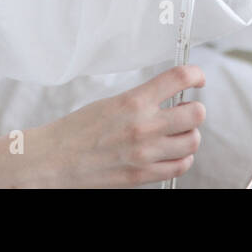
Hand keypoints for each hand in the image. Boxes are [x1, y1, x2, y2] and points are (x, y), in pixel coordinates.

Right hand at [0, 66, 205, 187]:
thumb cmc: (76, 130)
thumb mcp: (110, 103)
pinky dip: (182, 158)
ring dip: (189, 135)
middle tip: (183, 110)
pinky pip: (180, 166)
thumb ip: (141, 100)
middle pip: (196, 113)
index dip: (196, 75)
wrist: (53, 160)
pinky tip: (171, 153)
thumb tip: (169, 97)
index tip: (197, 78)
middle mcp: (144, 126)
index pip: (179, 78)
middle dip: (193, 109)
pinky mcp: (142, 176)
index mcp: (133, 101)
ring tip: (176, 133)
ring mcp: (145, 153)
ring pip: (192, 141)